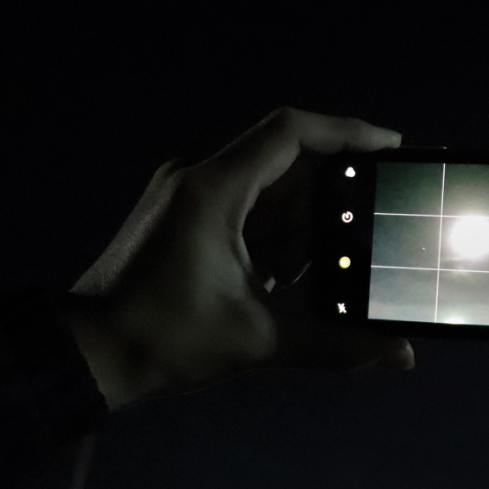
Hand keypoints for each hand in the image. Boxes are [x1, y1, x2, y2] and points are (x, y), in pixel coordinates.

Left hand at [64, 107, 413, 409]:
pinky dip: (273, 225)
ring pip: (264, 180)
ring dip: (300, 213)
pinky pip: (242, 199)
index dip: (348, 131)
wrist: (85, 354)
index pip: (292, 132)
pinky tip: (291, 269)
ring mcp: (184, 192)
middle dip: (331, 185)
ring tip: (331, 254)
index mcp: (213, 188)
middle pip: (284, 154)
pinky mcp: (180, 213)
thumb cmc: (161, 339)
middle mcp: (197, 175)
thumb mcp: (256, 342)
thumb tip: (403, 357)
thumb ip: (334, 346)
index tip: (392, 147)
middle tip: (371, 213)